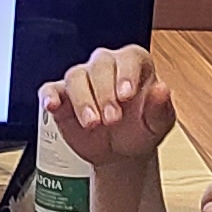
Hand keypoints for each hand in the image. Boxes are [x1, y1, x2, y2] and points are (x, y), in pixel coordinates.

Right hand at [41, 48, 178, 170]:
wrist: (121, 153)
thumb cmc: (140, 131)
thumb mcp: (158, 125)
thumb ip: (161, 107)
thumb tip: (162, 89)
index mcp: (134, 66)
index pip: (129, 58)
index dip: (126, 74)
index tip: (126, 95)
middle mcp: (107, 67)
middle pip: (100, 65)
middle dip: (105, 93)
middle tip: (112, 119)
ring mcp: (83, 80)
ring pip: (76, 76)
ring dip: (83, 101)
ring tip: (92, 124)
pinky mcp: (62, 96)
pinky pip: (50, 89)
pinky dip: (50, 96)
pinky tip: (53, 106)